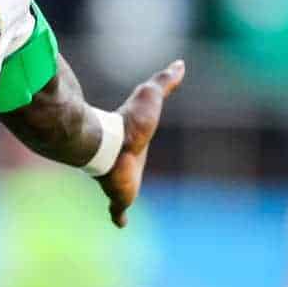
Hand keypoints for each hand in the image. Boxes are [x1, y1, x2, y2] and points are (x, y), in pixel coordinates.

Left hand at [98, 59, 184, 228]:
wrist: (107, 145)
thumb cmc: (129, 123)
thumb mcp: (151, 96)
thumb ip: (164, 81)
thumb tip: (179, 62)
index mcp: (131, 144)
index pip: (130, 145)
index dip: (131, 147)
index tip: (131, 148)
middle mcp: (124, 163)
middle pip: (125, 169)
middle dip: (124, 173)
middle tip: (125, 179)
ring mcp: (120, 181)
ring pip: (119, 191)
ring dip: (120, 196)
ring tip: (120, 205)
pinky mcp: (119, 197)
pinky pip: (119, 210)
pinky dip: (120, 216)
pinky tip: (120, 224)